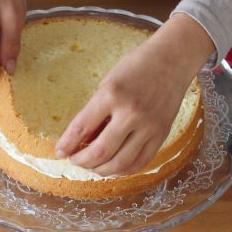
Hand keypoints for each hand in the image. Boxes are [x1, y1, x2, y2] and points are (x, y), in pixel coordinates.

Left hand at [55, 14, 214, 175]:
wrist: (171, 61)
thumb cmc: (135, 67)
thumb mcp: (108, 83)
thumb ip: (96, 112)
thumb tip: (82, 141)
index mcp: (111, 94)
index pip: (81, 127)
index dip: (67, 144)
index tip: (59, 152)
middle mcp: (130, 112)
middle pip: (100, 152)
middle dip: (81, 161)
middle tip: (74, 160)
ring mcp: (148, 126)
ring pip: (120, 163)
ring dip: (101, 170)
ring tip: (92, 166)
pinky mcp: (161, 134)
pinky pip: (140, 163)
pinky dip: (123, 170)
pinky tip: (113, 166)